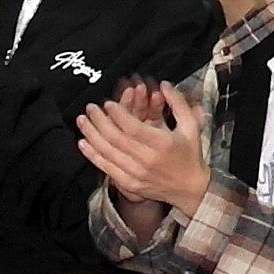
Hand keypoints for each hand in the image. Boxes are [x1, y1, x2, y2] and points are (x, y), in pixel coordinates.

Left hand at [76, 75, 213, 208]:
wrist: (190, 189)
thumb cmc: (190, 155)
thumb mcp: (191, 126)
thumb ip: (178, 103)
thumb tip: (163, 84)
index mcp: (162, 144)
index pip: (133, 127)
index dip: (118, 114)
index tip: (108, 103)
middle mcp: (147, 160)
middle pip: (116, 138)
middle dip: (99, 121)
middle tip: (90, 108)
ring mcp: (136, 174)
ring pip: (107, 152)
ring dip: (92, 135)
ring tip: (82, 121)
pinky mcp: (130, 184)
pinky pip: (106, 168)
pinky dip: (93, 155)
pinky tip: (83, 144)